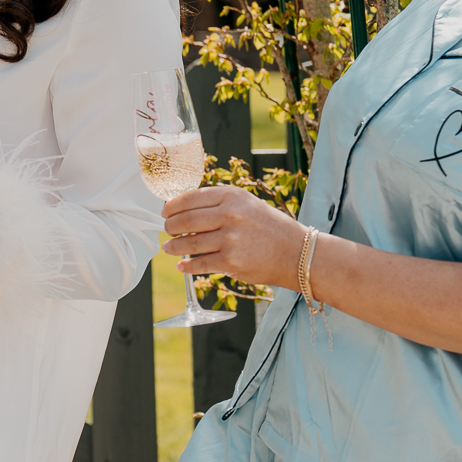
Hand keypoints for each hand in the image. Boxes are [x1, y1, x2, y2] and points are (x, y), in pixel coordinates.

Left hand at [159, 185, 307, 289]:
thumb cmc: (269, 227)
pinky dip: (187, 265)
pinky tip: (181, 265)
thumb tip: (183, 208)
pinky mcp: (231, 262)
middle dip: (170, 226)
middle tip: (167, 230)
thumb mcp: (246, 204)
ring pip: (189, 243)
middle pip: (185, 220)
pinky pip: (200, 263)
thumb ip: (218, 203)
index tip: (165, 212)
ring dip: (174, 246)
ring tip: (168, 247)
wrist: (296, 252)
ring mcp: (230, 239)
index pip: (190, 198)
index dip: (172, 206)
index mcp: (232, 196)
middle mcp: (230, 215)